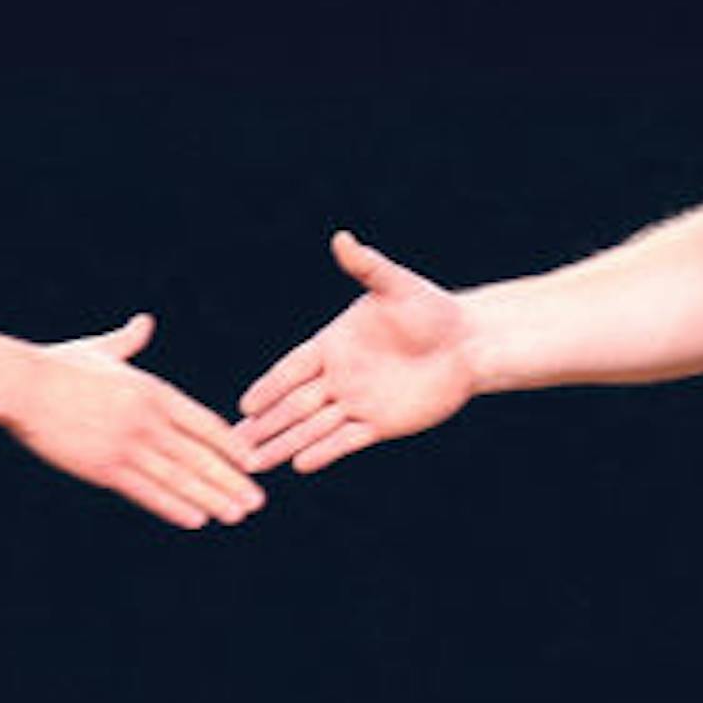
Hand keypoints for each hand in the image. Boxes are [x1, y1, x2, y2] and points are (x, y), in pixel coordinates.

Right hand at [12, 314, 266, 529]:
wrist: (22, 386)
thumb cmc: (58, 366)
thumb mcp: (100, 350)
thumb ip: (128, 342)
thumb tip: (144, 322)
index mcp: (153, 390)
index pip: (205, 423)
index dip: (231, 445)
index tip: (253, 462)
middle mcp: (148, 419)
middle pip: (200, 455)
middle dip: (232, 481)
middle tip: (257, 502)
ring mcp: (128, 445)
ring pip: (180, 478)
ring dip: (212, 498)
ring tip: (236, 515)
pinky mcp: (104, 467)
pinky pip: (147, 492)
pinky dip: (174, 506)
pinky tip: (196, 519)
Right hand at [234, 231, 477, 472]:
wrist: (469, 344)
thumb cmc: (431, 309)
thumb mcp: (397, 286)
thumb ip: (367, 267)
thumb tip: (342, 238)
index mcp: (334, 344)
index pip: (291, 369)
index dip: (268, 387)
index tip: (243, 405)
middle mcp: (340, 376)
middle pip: (293, 404)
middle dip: (264, 424)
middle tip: (233, 443)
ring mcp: (358, 402)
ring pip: (312, 428)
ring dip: (284, 444)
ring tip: (254, 463)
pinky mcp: (380, 424)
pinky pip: (345, 441)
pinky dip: (323, 452)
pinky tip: (299, 465)